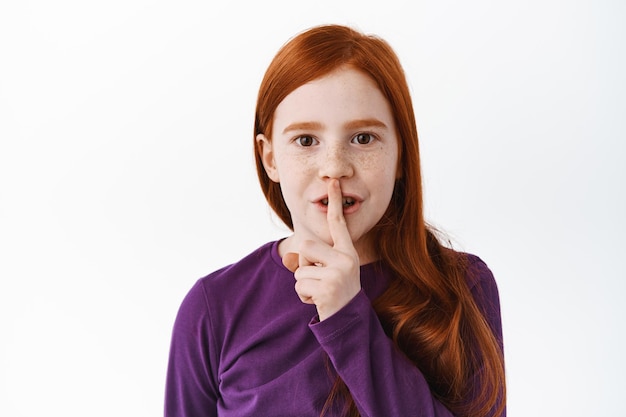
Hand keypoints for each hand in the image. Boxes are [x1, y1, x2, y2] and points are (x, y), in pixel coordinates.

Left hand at [282, 179, 360, 320]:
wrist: (350, 323)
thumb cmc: (337, 295)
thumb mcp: (328, 274)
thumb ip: (310, 262)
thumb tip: (288, 258)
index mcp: (348, 252)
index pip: (338, 224)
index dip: (335, 202)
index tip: (333, 182)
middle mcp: (346, 259)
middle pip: (306, 247)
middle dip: (304, 264)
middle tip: (319, 279)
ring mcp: (338, 274)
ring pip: (300, 269)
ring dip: (304, 283)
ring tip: (321, 292)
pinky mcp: (328, 288)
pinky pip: (300, 285)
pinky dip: (304, 296)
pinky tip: (319, 302)